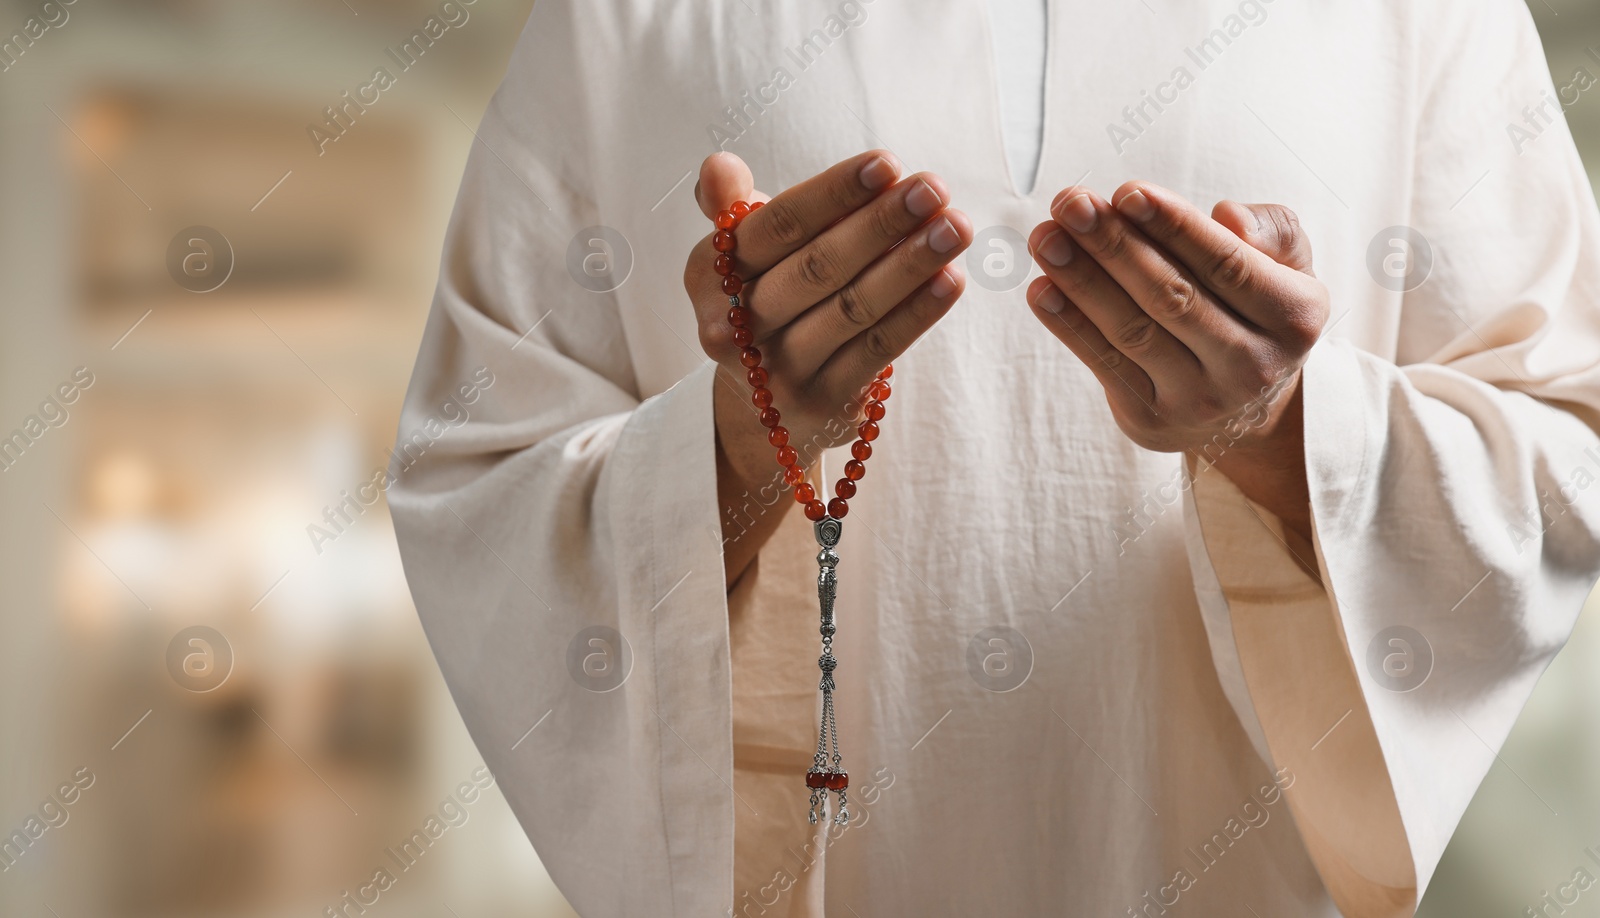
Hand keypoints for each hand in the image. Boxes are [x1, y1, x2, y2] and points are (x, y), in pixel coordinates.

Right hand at [685, 150, 970, 580]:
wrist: (760, 408)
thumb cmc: (764, 300)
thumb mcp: (742, 254)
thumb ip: (732, 206)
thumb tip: (718, 167)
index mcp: (709, 275)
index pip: (777, 226)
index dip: (833, 193)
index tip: (886, 163)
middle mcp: (736, 326)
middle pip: (817, 267)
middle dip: (881, 223)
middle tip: (933, 188)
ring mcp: (779, 369)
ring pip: (852, 308)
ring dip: (910, 264)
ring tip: (956, 226)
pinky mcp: (823, 401)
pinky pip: (877, 349)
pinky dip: (916, 313)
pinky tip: (950, 280)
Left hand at [1024, 182, 1328, 536]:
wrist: (1248, 407)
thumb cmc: (1258, 310)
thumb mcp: (1289, 265)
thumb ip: (1272, 229)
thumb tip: (1227, 217)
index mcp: (1293, 318)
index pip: (1227, 264)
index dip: (1174, 227)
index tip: (1127, 193)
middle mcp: (1252, 365)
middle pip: (1171, 297)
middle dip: (1114, 245)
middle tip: (1071, 203)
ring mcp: (1199, 399)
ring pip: (1132, 331)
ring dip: (1081, 280)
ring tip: (1046, 238)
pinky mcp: (1150, 420)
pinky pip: (1104, 364)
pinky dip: (1069, 326)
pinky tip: (1043, 289)